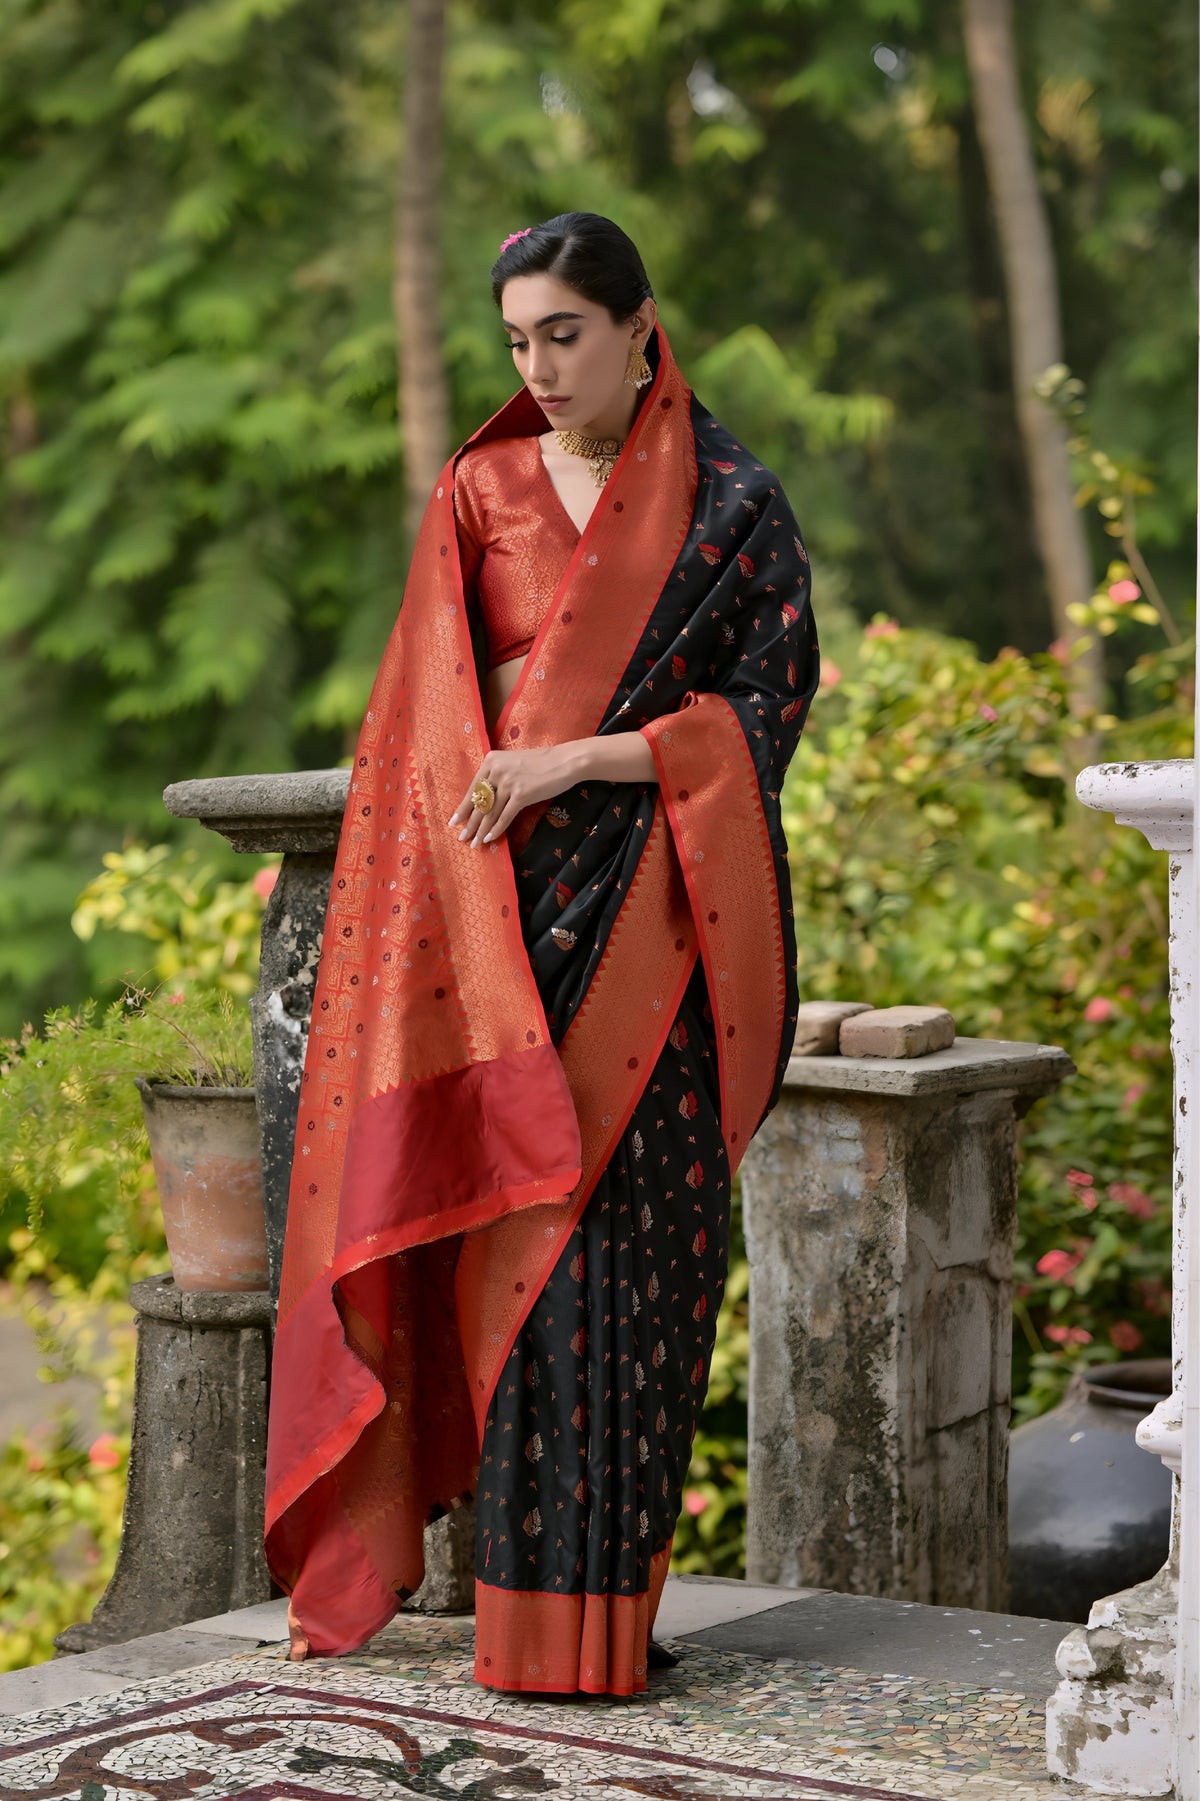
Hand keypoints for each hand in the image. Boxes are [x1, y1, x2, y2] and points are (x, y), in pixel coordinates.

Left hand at [448, 745, 580, 846]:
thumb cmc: (540, 763)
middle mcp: (496, 771)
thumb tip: (484, 801)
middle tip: (462, 838)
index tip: (455, 821)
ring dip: (481, 830)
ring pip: (490, 812)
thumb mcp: (512, 764)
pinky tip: (490, 838)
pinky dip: (497, 829)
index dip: (463, 808)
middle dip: (469, 823)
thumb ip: (497, 777)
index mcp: (491, 761)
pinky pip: (505, 816)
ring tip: (475, 843)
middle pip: (479, 803)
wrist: (564, 761)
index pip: (473, 789)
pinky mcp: (521, 794)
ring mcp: (508, 782)